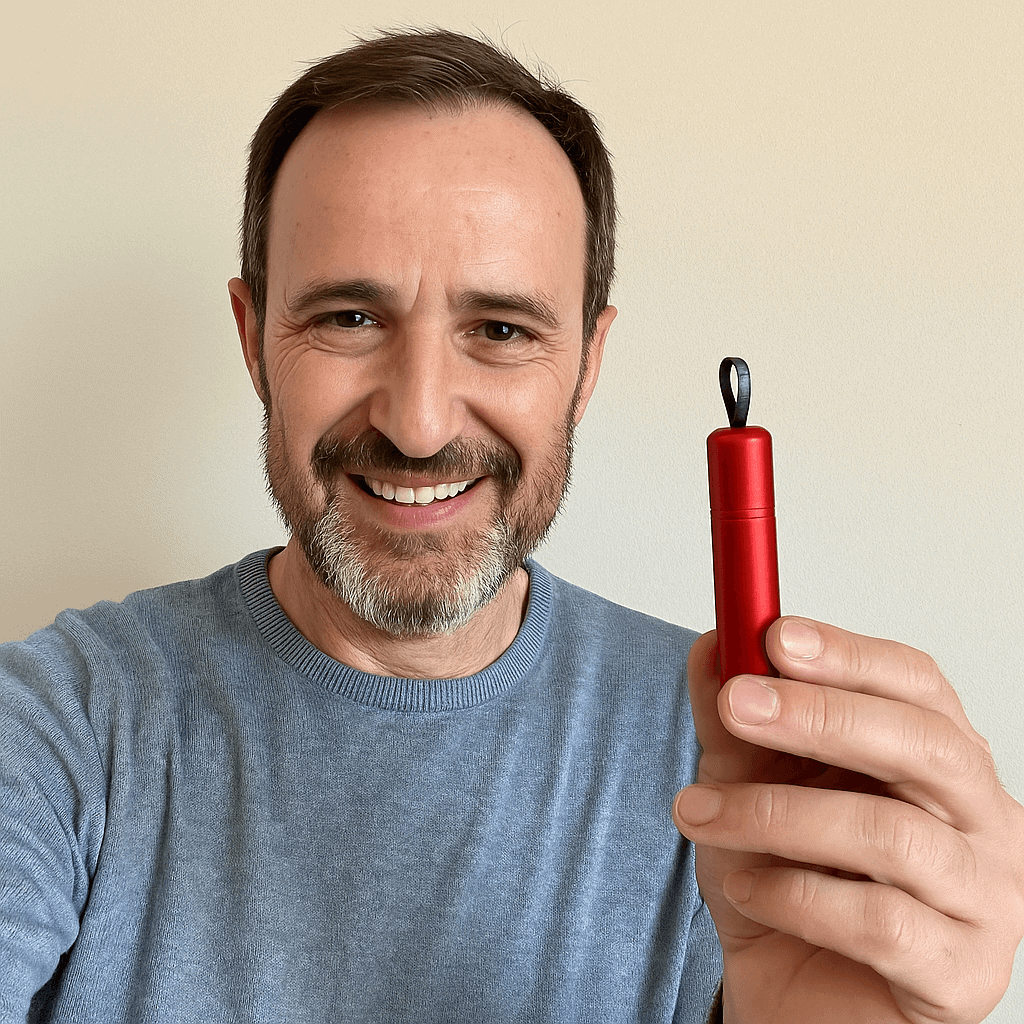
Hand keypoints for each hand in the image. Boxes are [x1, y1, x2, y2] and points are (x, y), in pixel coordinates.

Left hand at [672, 618, 1023, 1023]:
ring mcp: (985, 899)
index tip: (775, 635)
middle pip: (923, 745)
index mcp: (937, 760)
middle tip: (735, 704)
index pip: (917, 684)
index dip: (848, 654)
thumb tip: (711, 644)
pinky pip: (877, 920)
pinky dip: (792, 896)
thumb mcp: (745, 784)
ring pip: (889, 832)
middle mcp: (980, 820)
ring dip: (774, 815)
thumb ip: (733, 719)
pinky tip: (747, 889)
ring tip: (699, 815)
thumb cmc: (783, 882)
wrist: (791, 996)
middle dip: (818, 715)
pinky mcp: (961, 973)